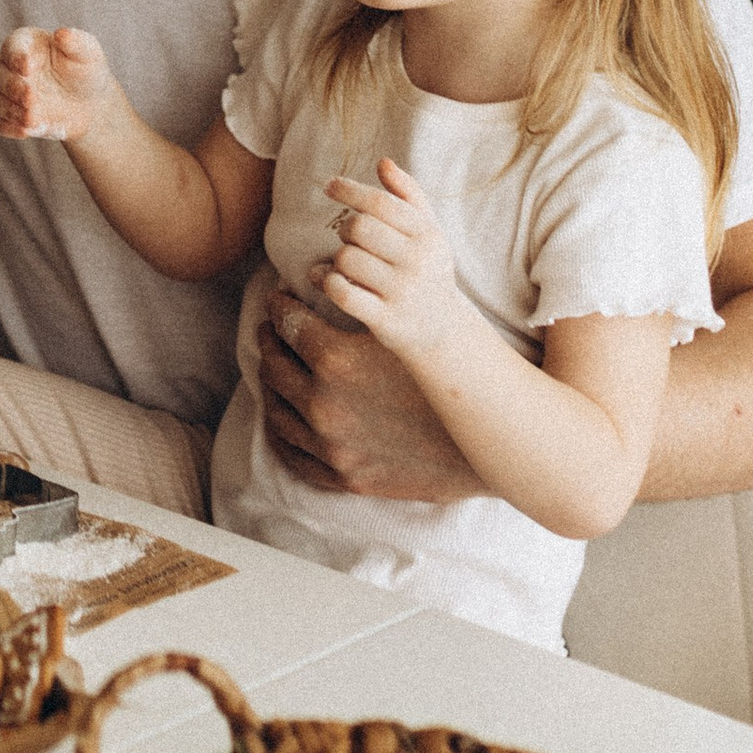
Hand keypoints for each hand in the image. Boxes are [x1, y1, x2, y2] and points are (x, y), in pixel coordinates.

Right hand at [0, 24, 123, 144]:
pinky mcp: (10, 116)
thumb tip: (61, 34)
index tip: (28, 67)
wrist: (89, 104)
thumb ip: (76, 42)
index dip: (16, 57)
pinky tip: (26, 132)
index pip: (12, 47)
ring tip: (33, 120)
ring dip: (11, 110)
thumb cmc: (85, 71)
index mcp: (25, 44)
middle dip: (13, 87)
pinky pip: (0, 123)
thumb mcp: (88, 53)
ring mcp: (7, 93)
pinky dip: (10, 128)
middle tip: (31, 97)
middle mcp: (10, 66)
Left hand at [254, 281, 484, 503]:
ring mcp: (331, 446)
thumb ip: (360, 307)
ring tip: (274, 364)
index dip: (279, 305)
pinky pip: (292, 453)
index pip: (288, 323)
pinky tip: (282, 413)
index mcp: (337, 362)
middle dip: (270, 338)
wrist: (483, 443)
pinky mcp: (343, 476)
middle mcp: (325, 405)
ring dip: (270, 381)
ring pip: (275, 408)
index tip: (280, 297)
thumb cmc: (447, 378)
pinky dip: (280, 430)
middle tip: (273, 326)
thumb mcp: (402, 334)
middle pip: (274, 363)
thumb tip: (326, 276)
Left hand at [317, 157, 469, 359]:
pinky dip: (327, 282)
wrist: (444, 330)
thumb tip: (383, 161)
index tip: (329, 185)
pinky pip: (341, 293)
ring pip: (346, 259)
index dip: (350, 189)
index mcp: (428, 235)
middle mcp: (418, 261)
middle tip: (349, 238)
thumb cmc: (428, 271)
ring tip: (342, 264)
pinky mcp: (385, 319)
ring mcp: (402, 292)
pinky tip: (328, 279)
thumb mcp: (428, 232)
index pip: (381, 203)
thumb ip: (407, 194)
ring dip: (336, 259)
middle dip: (345, 229)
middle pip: (359, 228)